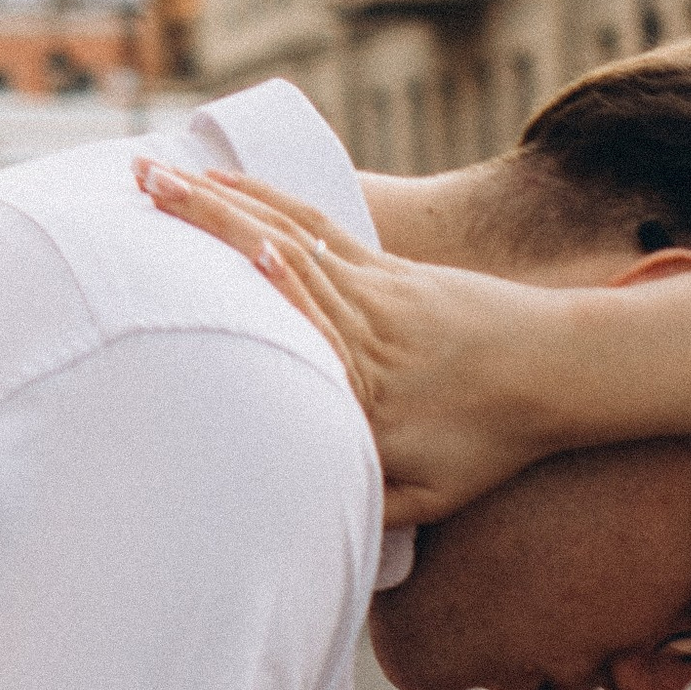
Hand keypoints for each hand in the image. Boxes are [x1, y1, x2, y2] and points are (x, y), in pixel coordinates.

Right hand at [134, 160, 559, 524]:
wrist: (558, 371)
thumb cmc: (490, 441)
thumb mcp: (428, 495)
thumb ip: (361, 504)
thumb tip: (293, 515)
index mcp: (362, 386)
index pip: (291, 329)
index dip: (239, 290)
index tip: (175, 264)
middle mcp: (361, 326)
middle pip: (271, 258)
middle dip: (198, 220)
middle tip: (133, 189)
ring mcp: (374, 285)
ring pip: (284, 231)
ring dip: (216, 197)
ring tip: (152, 174)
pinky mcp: (387, 265)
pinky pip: (316, 224)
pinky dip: (265, 198)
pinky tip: (223, 182)